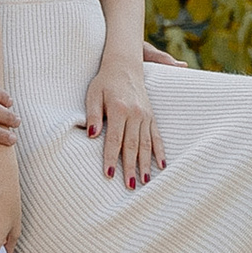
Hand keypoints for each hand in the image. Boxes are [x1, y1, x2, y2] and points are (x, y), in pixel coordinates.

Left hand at [82, 61, 162, 188]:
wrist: (124, 66)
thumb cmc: (104, 82)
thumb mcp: (93, 94)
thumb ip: (93, 115)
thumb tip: (91, 135)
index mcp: (119, 109)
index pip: (114, 139)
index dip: (111, 157)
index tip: (109, 174)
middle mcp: (135, 114)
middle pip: (132, 145)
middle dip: (130, 167)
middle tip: (129, 186)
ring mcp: (145, 115)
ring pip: (146, 144)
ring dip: (145, 164)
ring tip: (144, 182)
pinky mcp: (151, 116)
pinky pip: (156, 136)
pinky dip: (159, 151)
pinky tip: (161, 166)